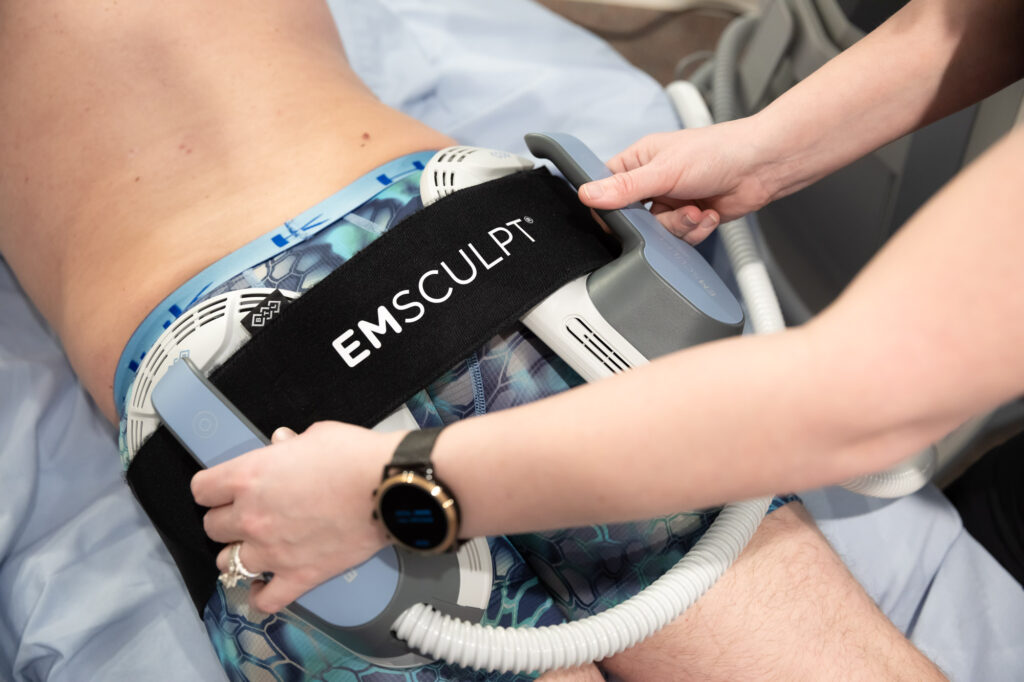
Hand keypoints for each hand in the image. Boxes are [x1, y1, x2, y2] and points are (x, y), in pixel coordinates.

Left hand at [191, 421, 404, 612]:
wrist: (389, 487)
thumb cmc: (355, 456)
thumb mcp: (316, 435)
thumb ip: (289, 444)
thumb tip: (281, 444)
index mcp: (249, 477)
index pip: (201, 490)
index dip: (213, 489)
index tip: (223, 490)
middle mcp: (252, 517)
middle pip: (212, 528)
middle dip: (226, 521)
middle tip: (247, 515)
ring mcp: (273, 551)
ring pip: (228, 563)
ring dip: (238, 555)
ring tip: (256, 548)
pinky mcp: (298, 576)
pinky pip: (264, 600)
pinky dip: (260, 596)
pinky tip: (263, 588)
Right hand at [579, 119, 774, 243]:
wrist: (761, 167)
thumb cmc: (718, 152)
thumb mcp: (664, 170)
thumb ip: (625, 187)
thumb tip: (588, 194)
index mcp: (638, 161)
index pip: (606, 187)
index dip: (608, 205)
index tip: (621, 215)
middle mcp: (652, 182)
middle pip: (632, 219)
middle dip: (655, 222)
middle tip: (671, 209)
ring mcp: (671, 202)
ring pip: (657, 233)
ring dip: (680, 226)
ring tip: (697, 210)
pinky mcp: (689, 219)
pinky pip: (679, 239)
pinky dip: (695, 231)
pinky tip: (707, 214)